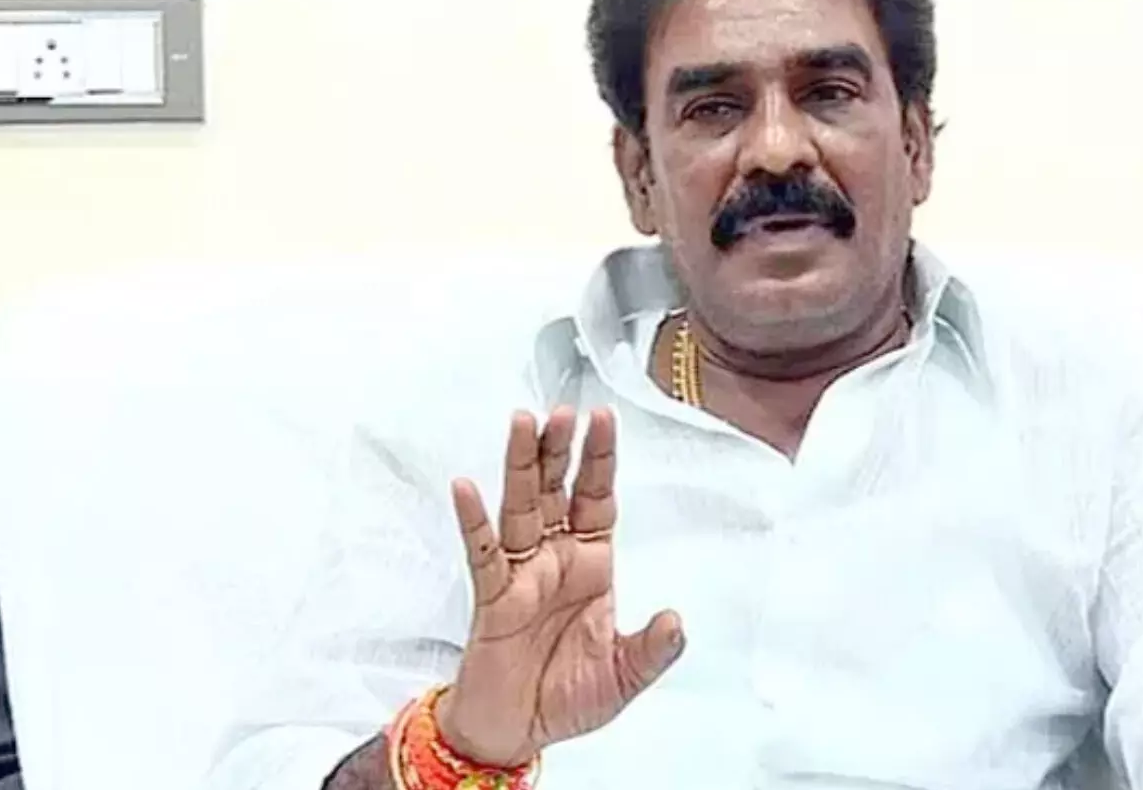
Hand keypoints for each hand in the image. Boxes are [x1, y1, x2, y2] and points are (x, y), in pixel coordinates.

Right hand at [437, 406, 683, 766]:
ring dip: (521, 465)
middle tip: (563, 409)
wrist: (517, 733)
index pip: (597, 497)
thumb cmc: (566, 697)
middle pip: (557, 489)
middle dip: (561, 449)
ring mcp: (521, 572)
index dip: (601, 460)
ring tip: (522, 423)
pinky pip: (482, 552)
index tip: (603, 417)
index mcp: (591, 563)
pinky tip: (467, 487)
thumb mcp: (625, 675)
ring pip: (520, 506)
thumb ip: (653, 649)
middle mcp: (555, 557)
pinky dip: (473, 520)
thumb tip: (676, 621)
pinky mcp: (492, 596)